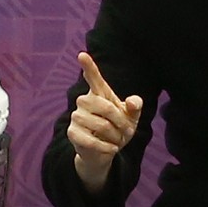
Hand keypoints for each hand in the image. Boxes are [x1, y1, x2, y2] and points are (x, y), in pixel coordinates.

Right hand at [67, 52, 142, 193]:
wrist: (105, 152)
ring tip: (117, 141)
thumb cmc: (118, 129)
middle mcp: (85, 101)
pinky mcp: (72, 132)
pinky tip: (111, 148)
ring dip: (115, 136)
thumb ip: (135, 107)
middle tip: (128, 131)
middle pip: (105, 106)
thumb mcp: (131, 117)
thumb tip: (133, 102)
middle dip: (121, 121)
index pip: (93, 77)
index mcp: (99, 93)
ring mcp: (76, 116)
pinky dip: (106, 147)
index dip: (89, 66)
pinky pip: (91, 140)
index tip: (82, 54)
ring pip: (101, 125)